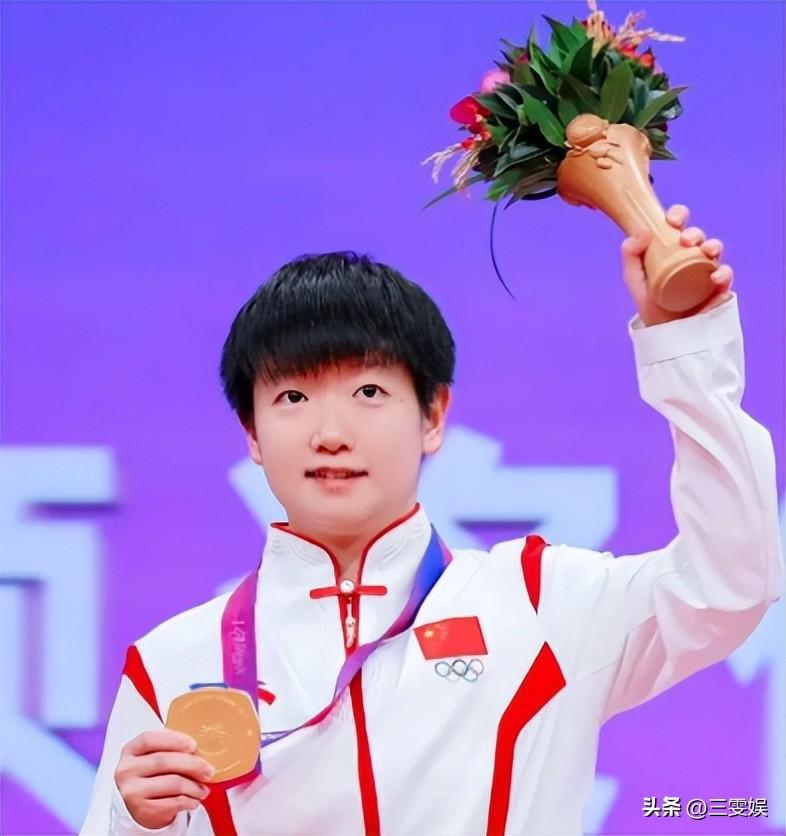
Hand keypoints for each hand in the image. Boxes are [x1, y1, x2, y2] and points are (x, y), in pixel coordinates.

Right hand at [115, 730, 214, 828]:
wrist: (140, 805)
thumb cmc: (153, 773)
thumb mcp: (155, 755)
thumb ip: (171, 746)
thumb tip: (203, 745)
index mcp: (131, 750)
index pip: (149, 739)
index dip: (173, 739)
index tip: (193, 745)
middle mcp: (127, 770)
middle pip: (163, 761)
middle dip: (192, 764)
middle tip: (209, 770)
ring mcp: (132, 791)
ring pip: (171, 783)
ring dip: (194, 786)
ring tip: (204, 788)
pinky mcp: (141, 810)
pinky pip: (172, 803)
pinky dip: (188, 801)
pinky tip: (194, 800)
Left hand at [621, 204, 733, 326]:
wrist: (664, 332)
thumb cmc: (650, 303)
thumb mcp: (634, 279)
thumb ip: (630, 255)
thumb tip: (642, 233)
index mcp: (672, 248)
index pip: (678, 225)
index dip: (678, 215)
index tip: (671, 221)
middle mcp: (691, 256)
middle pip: (698, 236)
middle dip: (695, 232)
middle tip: (685, 240)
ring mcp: (706, 270)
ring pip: (715, 250)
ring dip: (712, 245)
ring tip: (704, 251)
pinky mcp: (718, 288)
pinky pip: (726, 275)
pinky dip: (723, 272)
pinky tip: (714, 275)